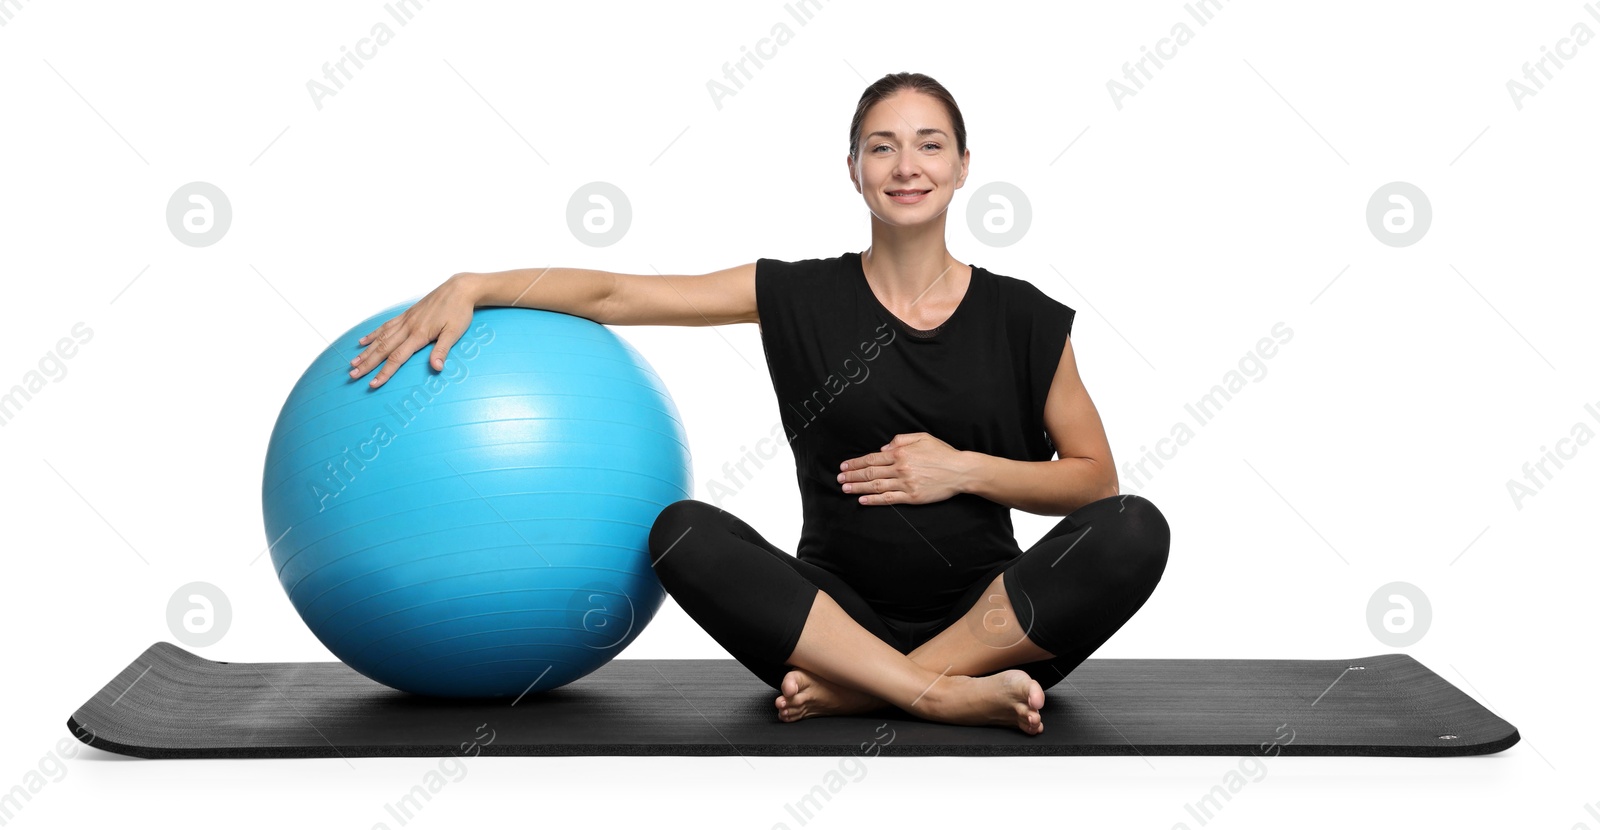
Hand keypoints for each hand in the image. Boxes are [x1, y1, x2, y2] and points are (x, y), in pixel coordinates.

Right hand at [348, 274, 478, 388]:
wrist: (459, 289)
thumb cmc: (458, 311)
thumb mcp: (455, 332)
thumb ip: (442, 350)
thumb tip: (436, 368)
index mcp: (419, 334)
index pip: (397, 357)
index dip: (384, 372)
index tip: (373, 383)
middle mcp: (408, 327)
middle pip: (383, 349)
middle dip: (367, 364)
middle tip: (352, 375)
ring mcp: (406, 320)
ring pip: (381, 337)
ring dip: (366, 351)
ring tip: (353, 362)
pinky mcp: (407, 314)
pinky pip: (386, 325)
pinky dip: (373, 334)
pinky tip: (363, 341)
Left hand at [836, 432, 972, 505]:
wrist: (960, 471)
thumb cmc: (943, 453)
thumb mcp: (922, 437)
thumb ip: (900, 440)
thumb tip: (882, 448)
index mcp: (901, 453)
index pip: (872, 458)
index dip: (856, 462)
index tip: (844, 465)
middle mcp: (900, 468)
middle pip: (870, 472)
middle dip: (852, 475)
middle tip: (839, 478)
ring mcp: (905, 483)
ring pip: (875, 486)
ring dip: (857, 488)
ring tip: (845, 488)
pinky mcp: (912, 497)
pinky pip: (888, 499)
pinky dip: (873, 500)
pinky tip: (862, 500)